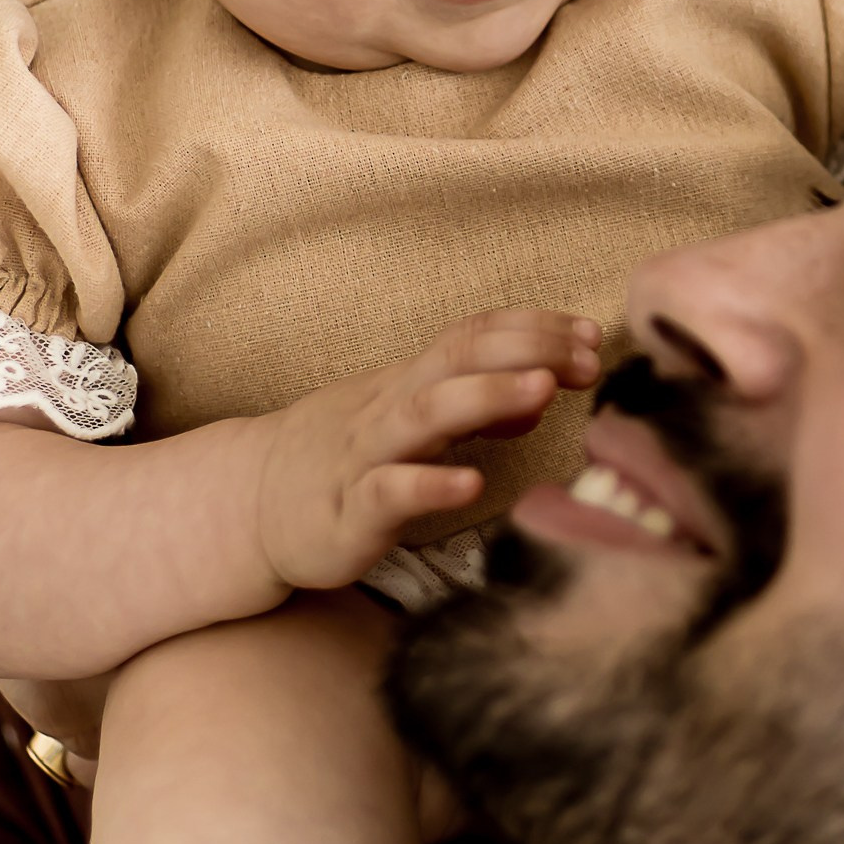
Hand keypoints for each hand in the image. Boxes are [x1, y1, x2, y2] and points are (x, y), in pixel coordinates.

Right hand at [246, 310, 601, 591]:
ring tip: (540, 391)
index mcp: (410, 383)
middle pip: (456, 359)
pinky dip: (428, 485)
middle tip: (588, 359)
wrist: (252, 506)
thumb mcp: (415, 421)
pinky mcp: (347, 515)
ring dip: (486, 396)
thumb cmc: (350, 459)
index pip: (474, 334)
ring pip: (424, 414)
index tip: (592, 335)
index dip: (534, 327)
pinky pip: (387, 493)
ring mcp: (366, 458)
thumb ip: (481, 403)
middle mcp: (390, 409)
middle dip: (526, 349)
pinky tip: (469, 484)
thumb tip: (545, 383)